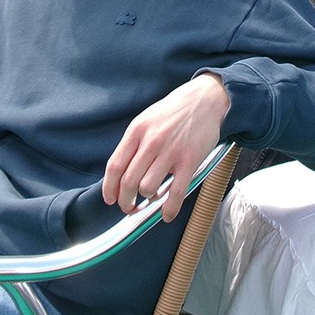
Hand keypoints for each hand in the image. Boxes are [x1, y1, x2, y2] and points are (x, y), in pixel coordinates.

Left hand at [102, 73, 229, 222]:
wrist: (205, 100)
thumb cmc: (173, 112)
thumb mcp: (146, 120)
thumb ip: (134, 144)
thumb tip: (122, 173)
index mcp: (136, 130)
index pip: (115, 166)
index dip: (109, 188)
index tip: (111, 199)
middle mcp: (151, 141)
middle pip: (128, 181)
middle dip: (125, 200)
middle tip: (128, 207)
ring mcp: (170, 151)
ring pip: (148, 187)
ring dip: (146, 199)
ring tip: (150, 198)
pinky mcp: (189, 160)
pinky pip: (175, 193)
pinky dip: (169, 209)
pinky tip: (167, 214)